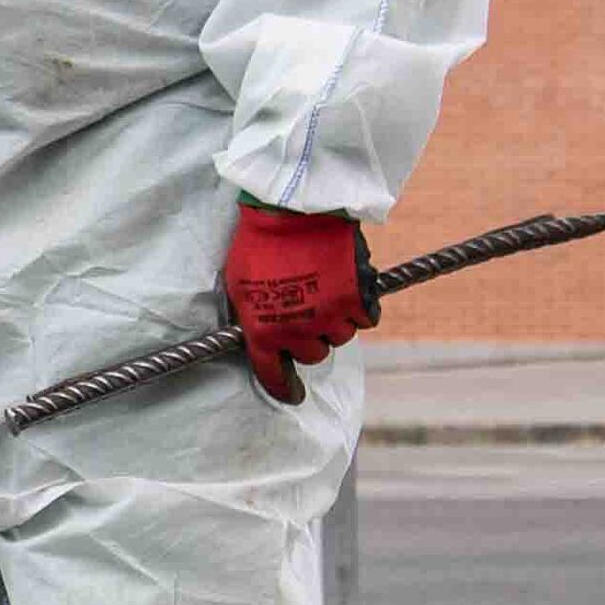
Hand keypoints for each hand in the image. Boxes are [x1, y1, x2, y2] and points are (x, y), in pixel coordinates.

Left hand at [221, 201, 374, 404]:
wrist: (290, 209)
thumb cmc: (257, 243)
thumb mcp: (238, 286)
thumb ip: (251, 317)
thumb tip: (257, 335)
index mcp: (263, 333)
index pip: (274, 376)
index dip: (284, 388)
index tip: (293, 394)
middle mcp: (298, 331)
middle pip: (313, 355)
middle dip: (310, 338)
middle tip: (306, 313)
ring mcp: (330, 315)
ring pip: (341, 337)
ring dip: (335, 322)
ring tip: (326, 294)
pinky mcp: (358, 296)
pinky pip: (366, 318)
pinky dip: (361, 309)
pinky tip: (350, 292)